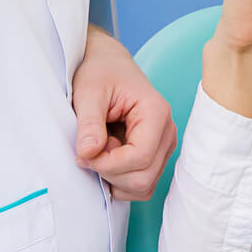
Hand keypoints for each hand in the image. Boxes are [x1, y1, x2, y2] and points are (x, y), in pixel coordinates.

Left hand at [73, 29, 177, 199]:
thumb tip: (88, 154)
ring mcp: (163, 145)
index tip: (84, 155)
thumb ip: (89, 124)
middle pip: (145, 177)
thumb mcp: (88, 92)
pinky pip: (142, 184)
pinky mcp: (155, 155)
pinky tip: (107, 160)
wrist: (107, 65)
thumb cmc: (100, 73)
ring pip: (144, 186)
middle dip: (111, 173)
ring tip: (101, 152)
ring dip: (115, 179)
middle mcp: (167, 131)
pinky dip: (120, 182)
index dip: (109, 164)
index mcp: (156, 112)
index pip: (140, 157)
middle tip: (91, 152)